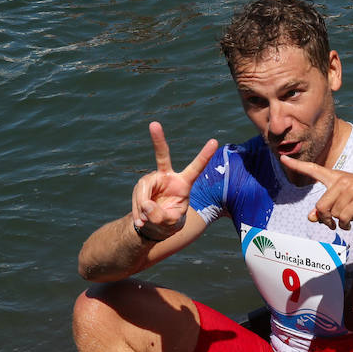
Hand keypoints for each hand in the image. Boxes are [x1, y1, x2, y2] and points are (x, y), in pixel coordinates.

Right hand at [130, 122, 217, 237]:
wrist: (153, 227)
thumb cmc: (169, 223)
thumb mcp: (171, 223)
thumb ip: (162, 216)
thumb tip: (146, 205)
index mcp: (184, 183)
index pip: (195, 168)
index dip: (204, 155)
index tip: (215, 141)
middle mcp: (167, 176)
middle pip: (162, 156)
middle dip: (158, 139)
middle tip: (154, 124)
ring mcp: (152, 180)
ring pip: (144, 189)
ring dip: (143, 208)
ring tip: (146, 222)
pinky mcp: (141, 186)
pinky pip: (137, 198)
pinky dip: (137, 213)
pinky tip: (141, 222)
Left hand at [280, 156, 352, 228]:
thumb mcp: (345, 200)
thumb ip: (326, 208)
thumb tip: (310, 217)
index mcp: (337, 177)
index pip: (314, 169)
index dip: (297, 165)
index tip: (282, 157)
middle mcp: (342, 180)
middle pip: (321, 206)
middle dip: (325, 220)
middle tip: (332, 225)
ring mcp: (351, 188)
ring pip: (333, 214)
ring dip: (339, 222)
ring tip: (349, 218)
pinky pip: (343, 218)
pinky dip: (345, 225)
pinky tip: (352, 222)